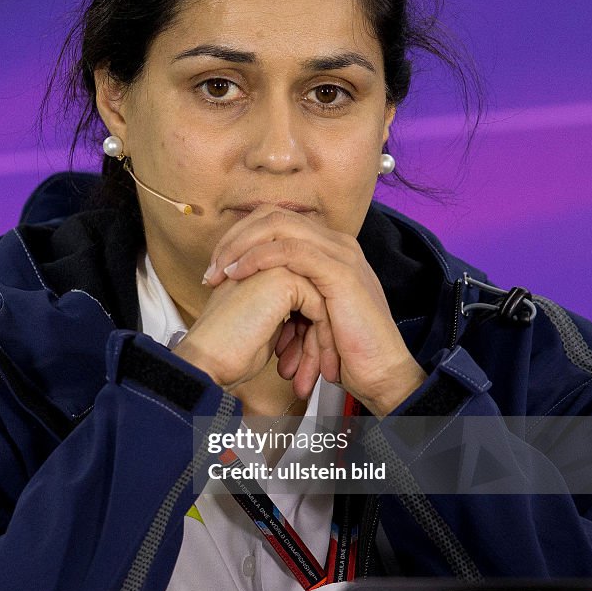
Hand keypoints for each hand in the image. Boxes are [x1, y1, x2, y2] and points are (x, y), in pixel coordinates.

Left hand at [202, 206, 426, 415]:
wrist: (380, 374)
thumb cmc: (346, 352)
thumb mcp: (310, 315)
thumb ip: (288, 293)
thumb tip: (251, 291)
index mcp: (329, 249)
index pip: (276, 220)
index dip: (241, 238)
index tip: (217, 267)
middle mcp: (336, 244)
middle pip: (273, 216)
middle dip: (235, 239)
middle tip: (211, 269)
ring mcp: (341, 254)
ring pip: (278, 226)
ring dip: (241, 247)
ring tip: (219, 273)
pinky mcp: (340, 272)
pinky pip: (291, 251)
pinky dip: (258, 258)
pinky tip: (238, 274)